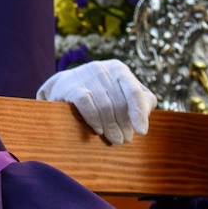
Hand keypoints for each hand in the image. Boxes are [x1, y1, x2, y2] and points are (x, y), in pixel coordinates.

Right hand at [37, 59, 156, 144]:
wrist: (62, 86)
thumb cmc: (99, 92)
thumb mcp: (121, 92)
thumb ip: (140, 101)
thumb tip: (145, 116)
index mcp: (119, 70)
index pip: (134, 91)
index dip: (139, 113)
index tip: (142, 132)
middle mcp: (102, 69)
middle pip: (119, 103)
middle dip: (123, 124)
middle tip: (125, 140)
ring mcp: (85, 76)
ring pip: (104, 106)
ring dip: (111, 127)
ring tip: (115, 139)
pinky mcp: (70, 87)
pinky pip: (86, 106)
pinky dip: (94, 120)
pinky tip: (98, 130)